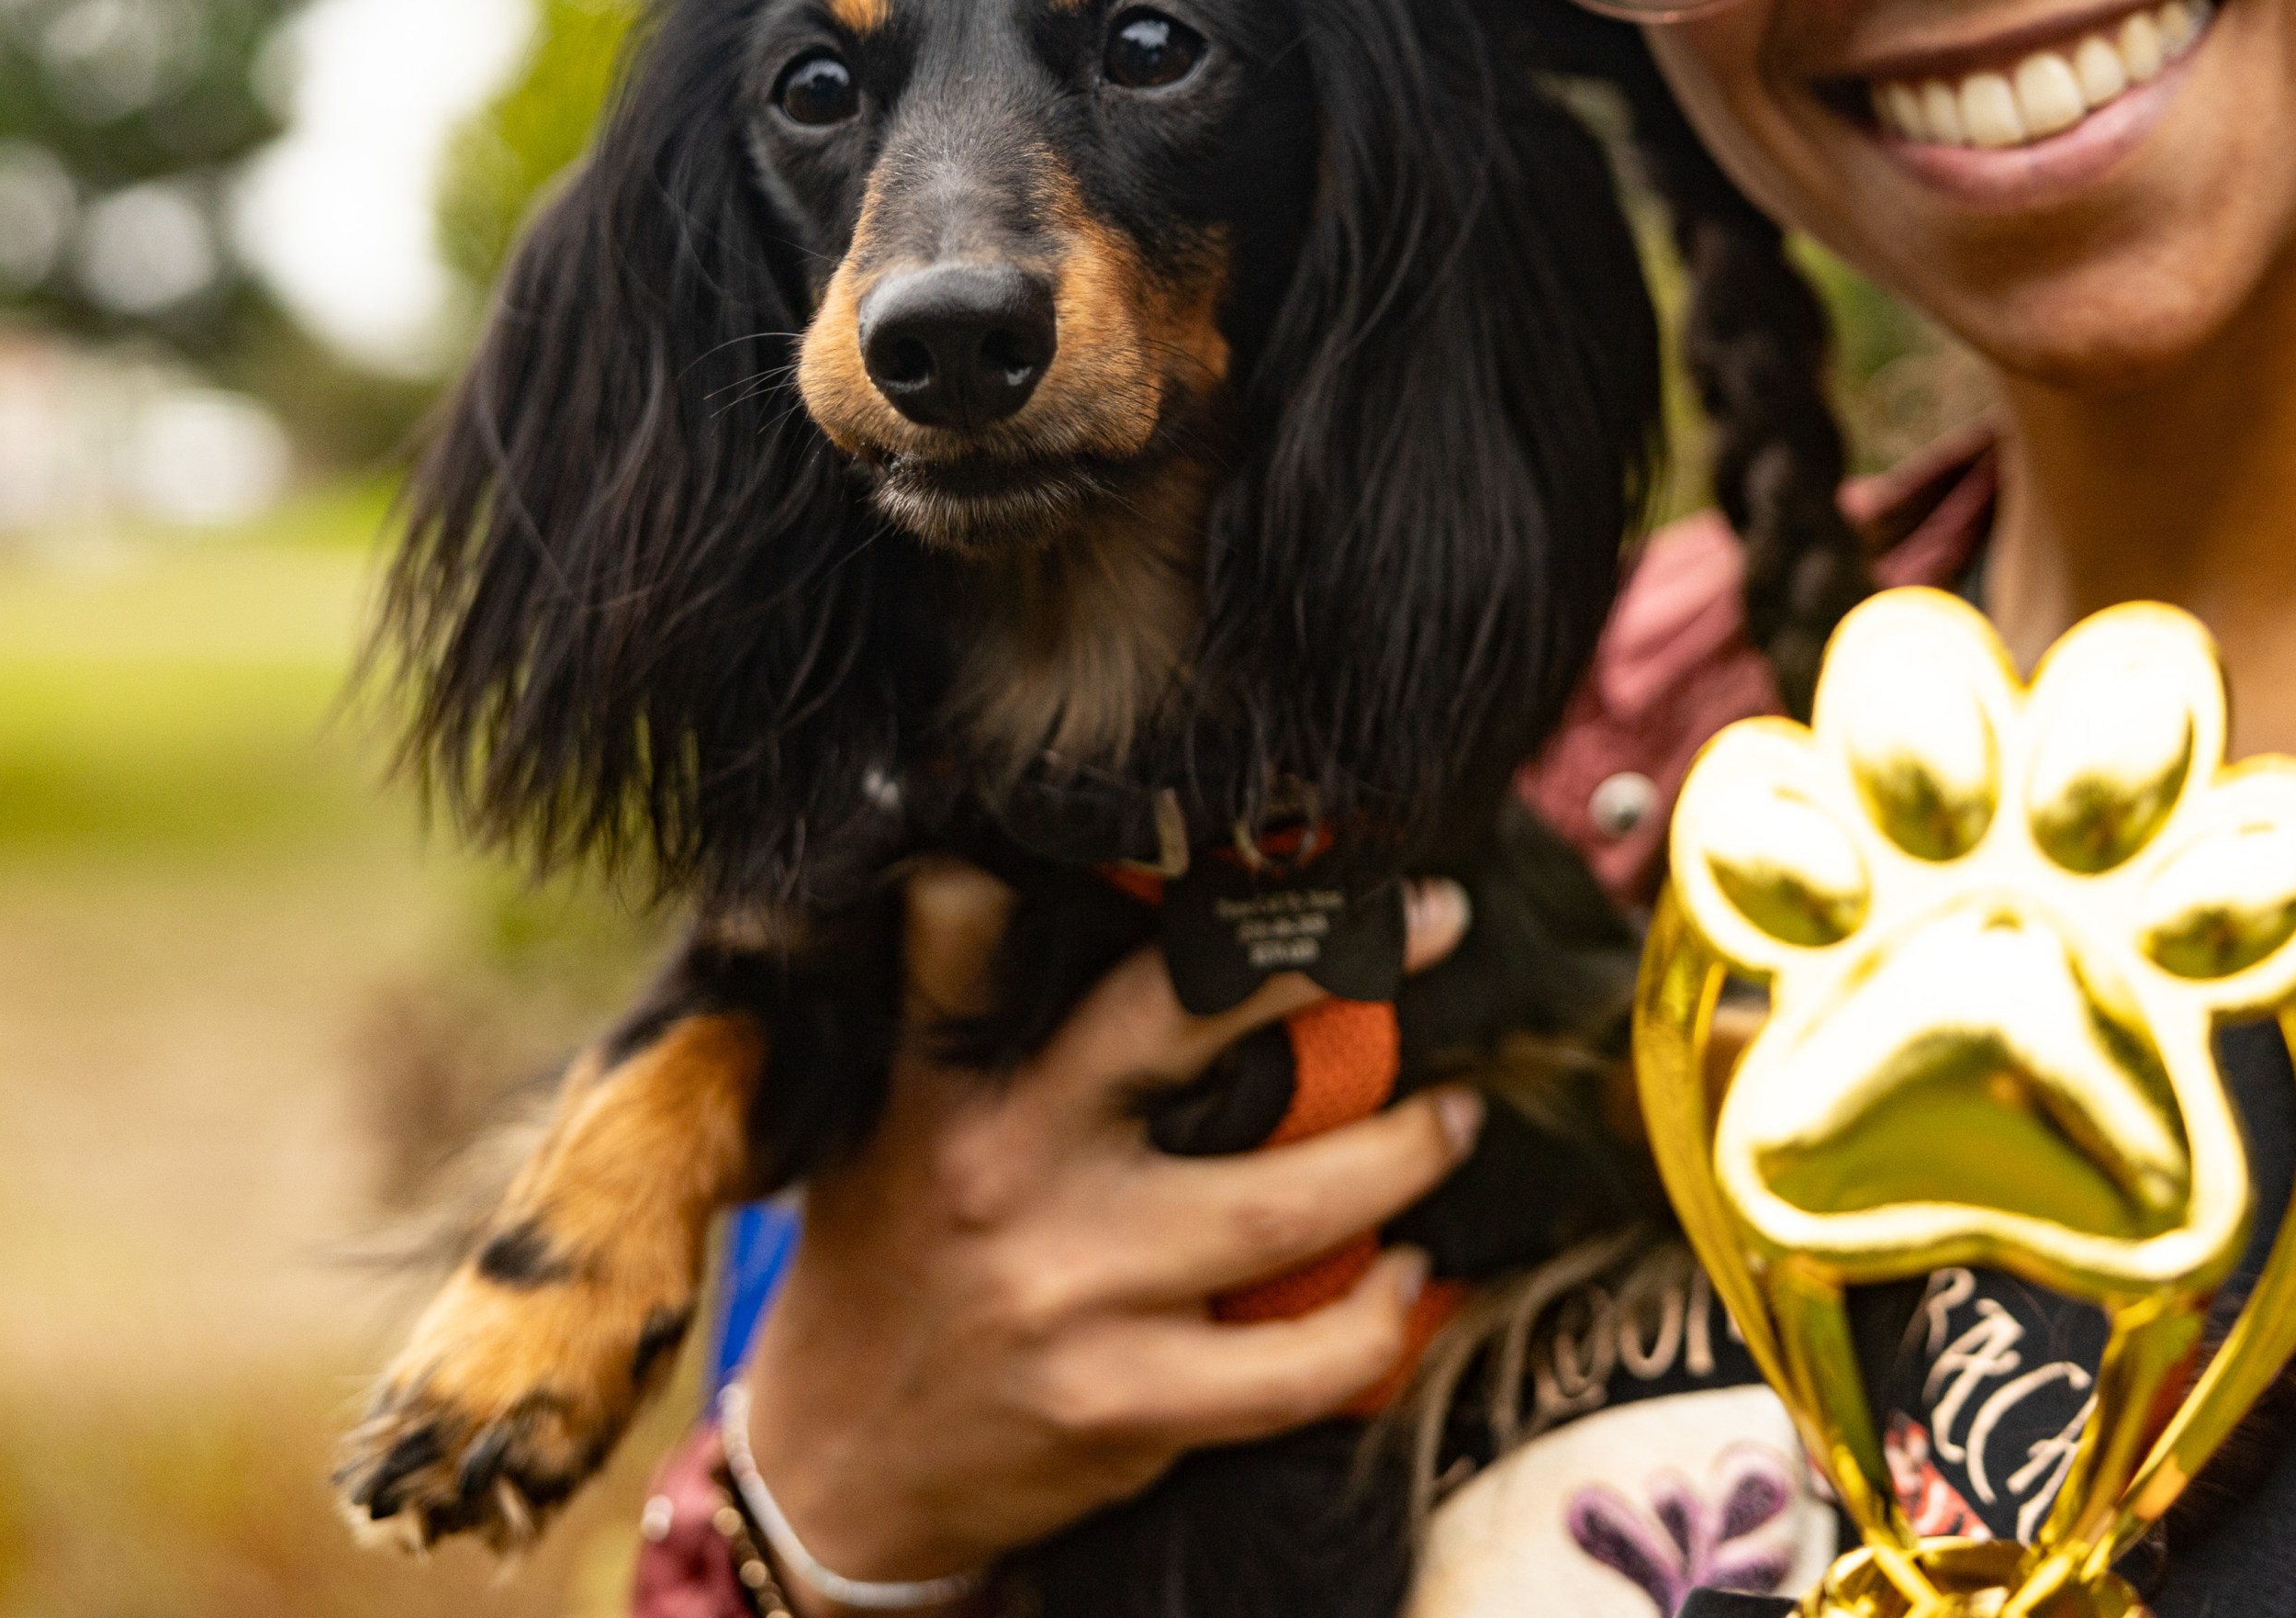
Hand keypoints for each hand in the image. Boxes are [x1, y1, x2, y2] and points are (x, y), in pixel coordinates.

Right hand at [734, 858, 1480, 1605]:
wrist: (839, 1468)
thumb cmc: (885, 1262)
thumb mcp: (885, 1118)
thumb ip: (951, 1014)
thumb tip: (1025, 877)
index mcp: (941, 1083)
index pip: (985, 933)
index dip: (1102, 867)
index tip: (1236, 827)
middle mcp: (1005, 1168)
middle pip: (1184, 1028)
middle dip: (1323, 964)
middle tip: (1436, 924)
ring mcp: (1071, 1293)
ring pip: (1282, 1208)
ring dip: (1399, 1157)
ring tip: (1456, 1120)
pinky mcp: (1123, 1406)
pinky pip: (1293, 1364)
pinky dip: (1374, 1318)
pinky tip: (1407, 1280)